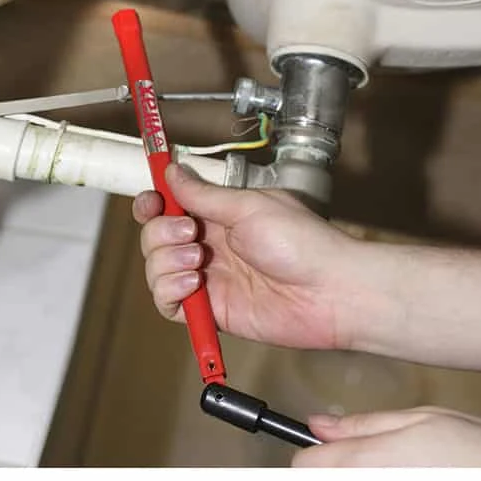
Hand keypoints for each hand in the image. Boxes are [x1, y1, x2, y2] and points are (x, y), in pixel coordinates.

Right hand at [132, 163, 374, 349]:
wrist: (330, 292)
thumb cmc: (303, 243)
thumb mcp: (249, 207)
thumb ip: (204, 195)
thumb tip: (173, 172)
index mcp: (220, 213)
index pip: (171, 205)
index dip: (153, 203)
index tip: (150, 202)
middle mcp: (210, 243)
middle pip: (155, 236)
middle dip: (162, 232)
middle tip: (191, 233)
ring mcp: (208, 277)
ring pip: (157, 268)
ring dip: (165, 260)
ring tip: (197, 260)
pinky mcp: (210, 309)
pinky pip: (168, 303)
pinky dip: (168, 291)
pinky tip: (192, 284)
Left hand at [292, 407, 480, 466]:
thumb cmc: (479, 454)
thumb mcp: (419, 418)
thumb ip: (362, 425)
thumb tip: (319, 423)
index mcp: (364, 463)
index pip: (302, 466)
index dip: (315, 455)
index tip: (329, 450)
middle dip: (336, 474)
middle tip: (371, 466)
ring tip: (399, 478)